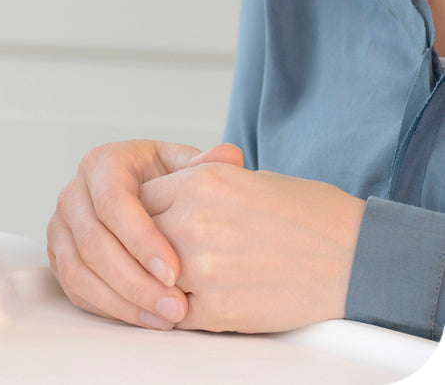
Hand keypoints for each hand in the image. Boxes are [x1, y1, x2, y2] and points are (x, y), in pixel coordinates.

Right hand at [47, 139, 242, 329]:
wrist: (146, 199)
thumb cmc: (168, 183)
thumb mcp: (188, 167)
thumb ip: (207, 165)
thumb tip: (228, 155)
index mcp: (102, 164)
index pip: (112, 202)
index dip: (141, 239)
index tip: (175, 271)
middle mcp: (73, 193)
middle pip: (92, 241)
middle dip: (134, 280)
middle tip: (175, 305)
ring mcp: (60, 226)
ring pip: (78, 269)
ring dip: (122, 300)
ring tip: (165, 318)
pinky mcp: (58, 255)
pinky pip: (74, 288)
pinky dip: (108, 308)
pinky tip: (145, 318)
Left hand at [141, 164, 364, 331]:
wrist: (357, 257)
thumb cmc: (307, 214)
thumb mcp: (242, 178)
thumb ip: (193, 185)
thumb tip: (155, 196)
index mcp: (199, 182)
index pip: (137, 199)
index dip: (141, 216)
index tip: (148, 226)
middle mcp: (193, 221)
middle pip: (136, 239)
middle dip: (143, 251)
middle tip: (153, 258)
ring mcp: (203, 267)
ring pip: (150, 279)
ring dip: (157, 284)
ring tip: (172, 285)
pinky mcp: (218, 308)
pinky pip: (175, 314)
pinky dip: (179, 312)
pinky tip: (195, 305)